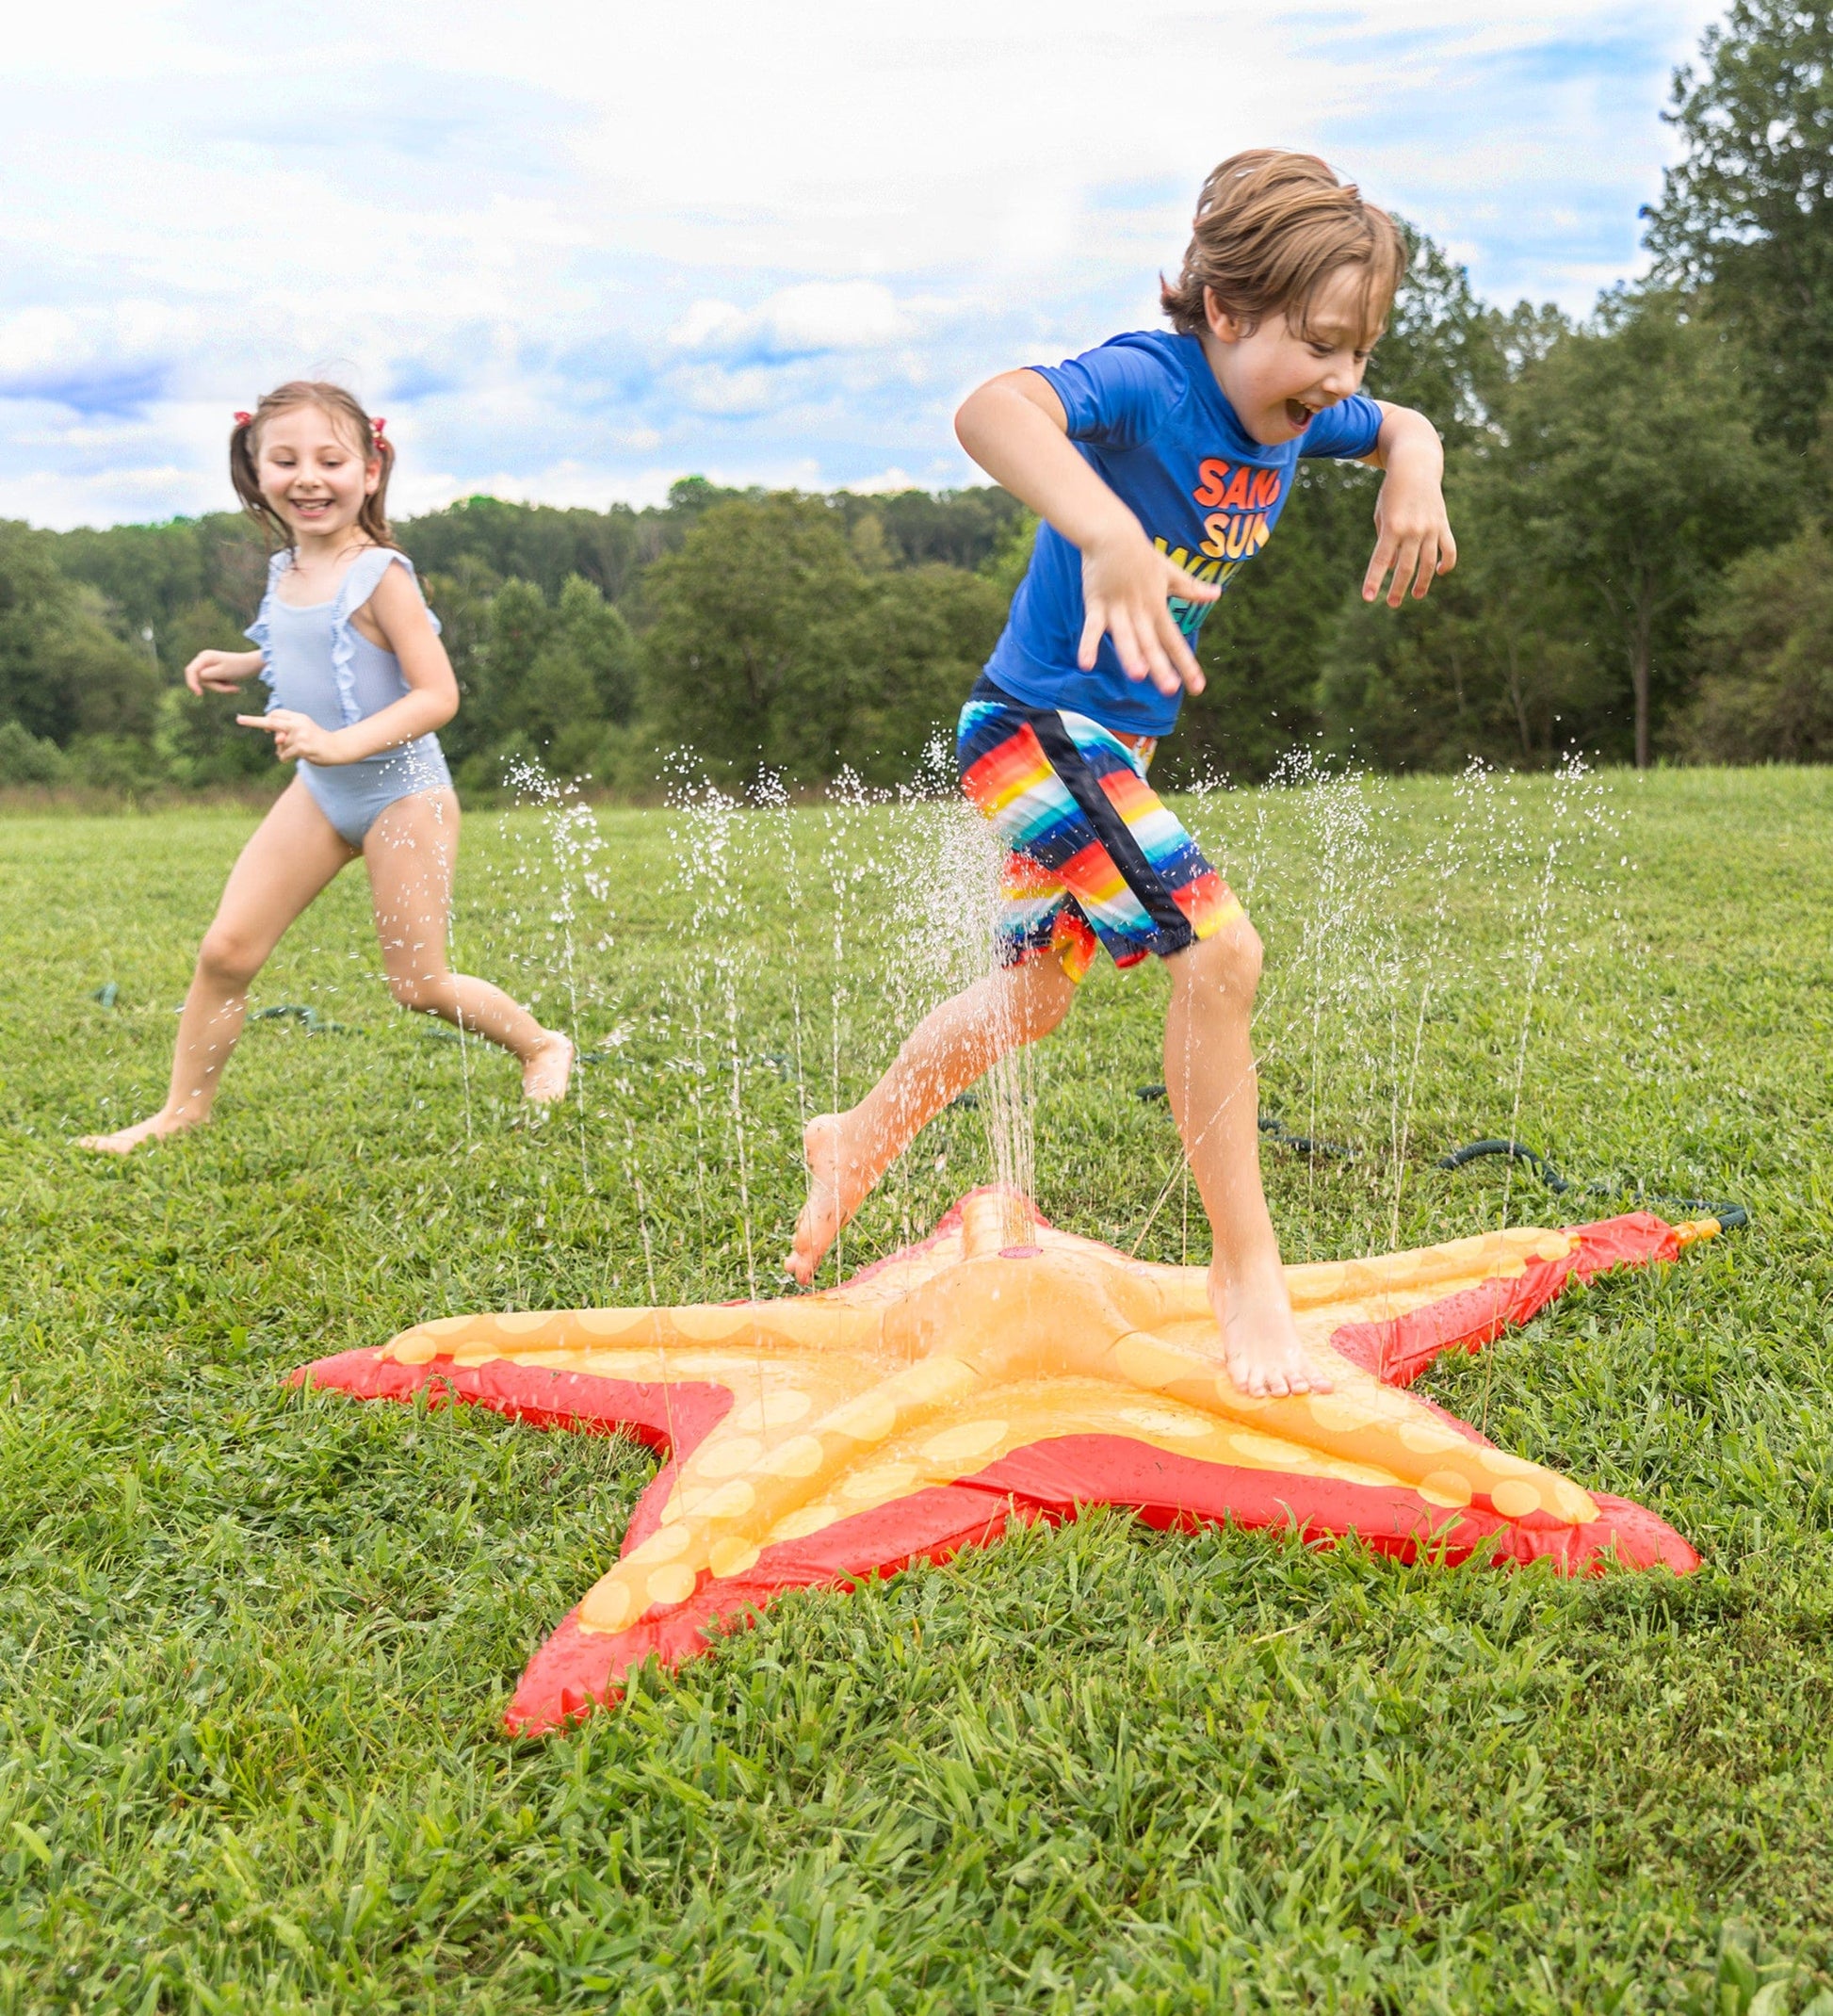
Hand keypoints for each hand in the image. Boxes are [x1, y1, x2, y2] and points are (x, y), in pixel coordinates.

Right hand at [186, 648, 258, 694]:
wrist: (252, 665)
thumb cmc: (239, 667)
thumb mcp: (222, 673)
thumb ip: (207, 675)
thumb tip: (197, 676)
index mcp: (205, 657)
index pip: (190, 671)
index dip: (192, 683)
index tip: (199, 694)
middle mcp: (203, 659)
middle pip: (199, 679)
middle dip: (214, 686)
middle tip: (231, 687)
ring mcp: (207, 664)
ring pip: (207, 683)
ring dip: (220, 687)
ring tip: (233, 685)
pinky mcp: (212, 670)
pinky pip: (212, 683)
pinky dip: (222, 686)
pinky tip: (232, 684)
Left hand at [236, 709, 341, 764]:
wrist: (337, 748)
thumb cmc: (318, 741)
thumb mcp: (302, 734)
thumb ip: (287, 735)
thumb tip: (276, 740)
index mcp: (298, 717)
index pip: (277, 714)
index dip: (267, 720)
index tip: (260, 725)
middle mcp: (298, 723)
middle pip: (271, 721)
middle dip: (253, 721)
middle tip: (239, 720)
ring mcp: (299, 735)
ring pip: (279, 745)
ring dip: (284, 751)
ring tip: (299, 752)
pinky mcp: (301, 747)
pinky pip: (284, 755)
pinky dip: (285, 758)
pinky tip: (295, 758)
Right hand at [1078, 522, 1217, 695]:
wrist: (1113, 533)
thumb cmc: (1140, 554)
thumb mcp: (1169, 571)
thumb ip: (1190, 588)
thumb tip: (1217, 595)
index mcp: (1158, 607)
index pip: (1175, 641)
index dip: (1187, 665)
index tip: (1198, 688)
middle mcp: (1141, 612)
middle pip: (1152, 643)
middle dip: (1161, 667)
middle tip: (1171, 689)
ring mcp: (1118, 609)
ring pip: (1126, 636)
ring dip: (1132, 655)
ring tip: (1138, 675)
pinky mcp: (1096, 604)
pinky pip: (1092, 627)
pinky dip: (1089, 644)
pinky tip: (1086, 664)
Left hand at [1363, 468, 1457, 607]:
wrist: (1415, 466)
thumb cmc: (1392, 492)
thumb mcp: (1382, 515)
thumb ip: (1386, 543)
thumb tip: (1392, 568)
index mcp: (1392, 527)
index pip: (1379, 561)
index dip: (1374, 580)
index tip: (1368, 598)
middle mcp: (1412, 529)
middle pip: (1405, 567)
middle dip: (1397, 589)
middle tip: (1392, 603)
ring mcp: (1430, 528)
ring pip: (1428, 564)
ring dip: (1422, 583)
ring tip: (1415, 596)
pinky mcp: (1442, 525)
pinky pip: (1448, 550)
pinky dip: (1446, 563)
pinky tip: (1439, 573)